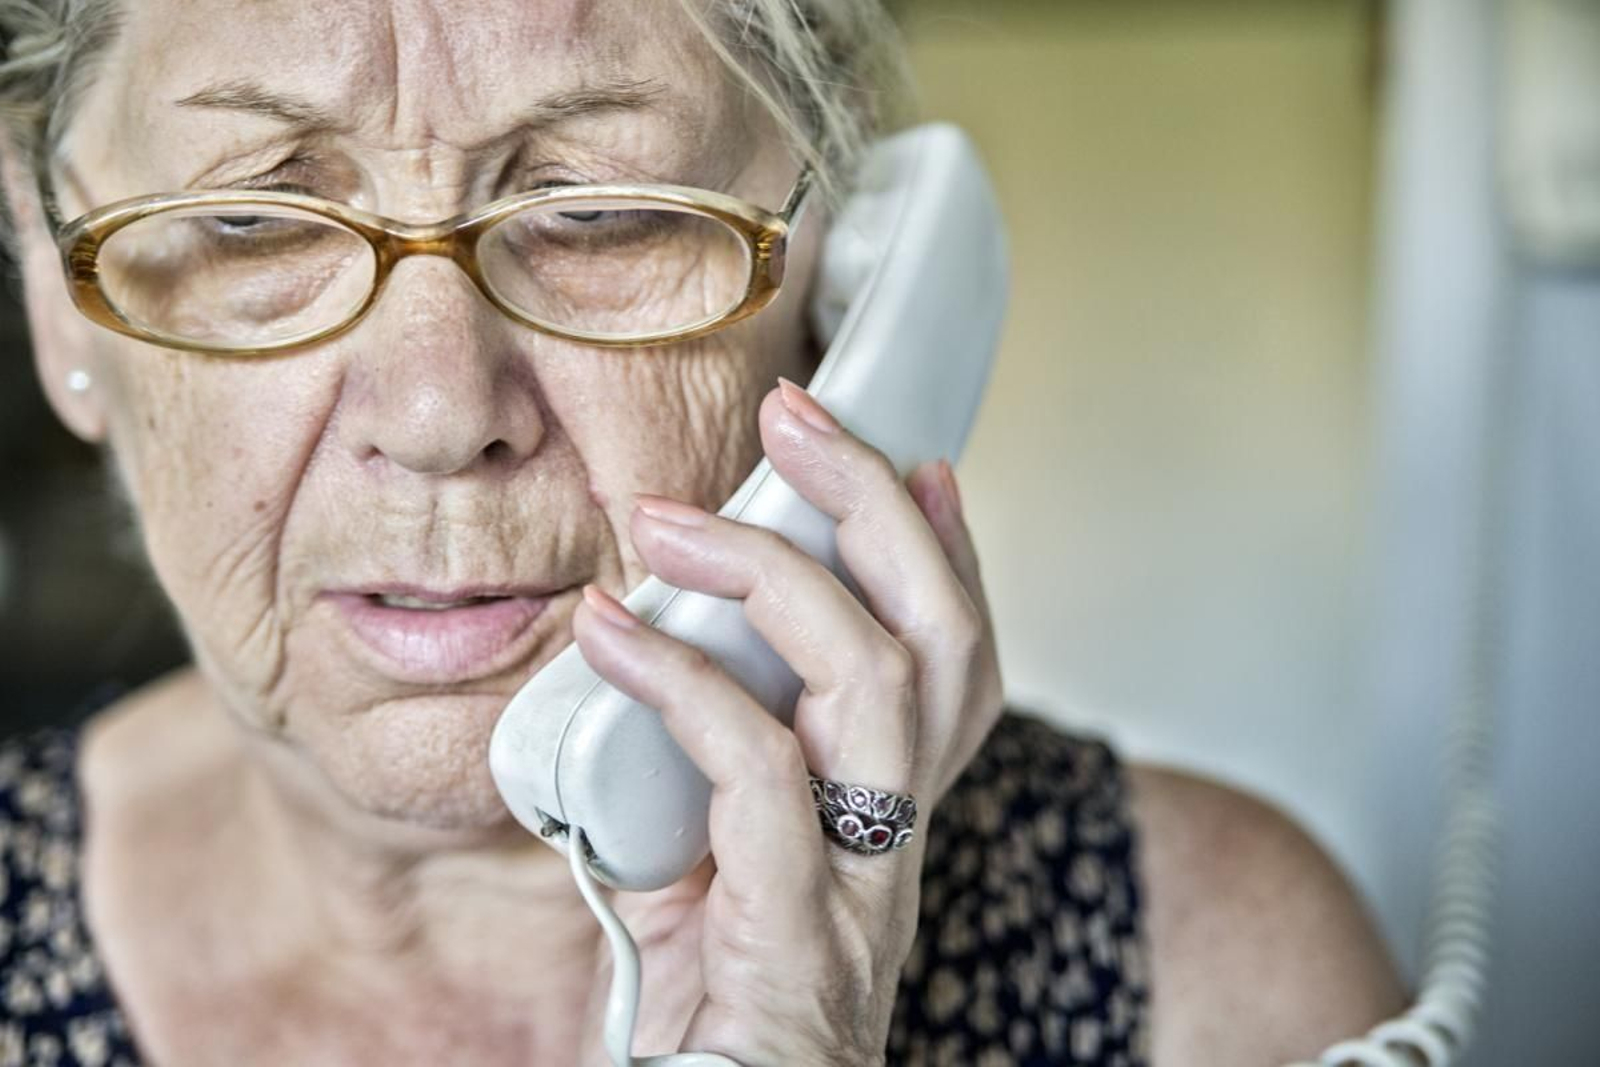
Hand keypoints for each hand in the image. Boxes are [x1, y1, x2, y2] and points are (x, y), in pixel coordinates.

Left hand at [570, 379, 1004, 1065]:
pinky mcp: (797, 934)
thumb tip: (635, 666)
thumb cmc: (704, 1023)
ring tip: (671, 514)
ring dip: (774, 570)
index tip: (913, 458)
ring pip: (876, 683)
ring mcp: (861, 891)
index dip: (949, 557)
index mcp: (882, 825)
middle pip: (943, 646)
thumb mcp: (704, 879)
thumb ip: (695, 782)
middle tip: (800, 417)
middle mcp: (896, 848)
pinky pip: (758, 770)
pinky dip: (681, 679)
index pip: (955, 669)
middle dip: (876, 511)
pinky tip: (608, 632)